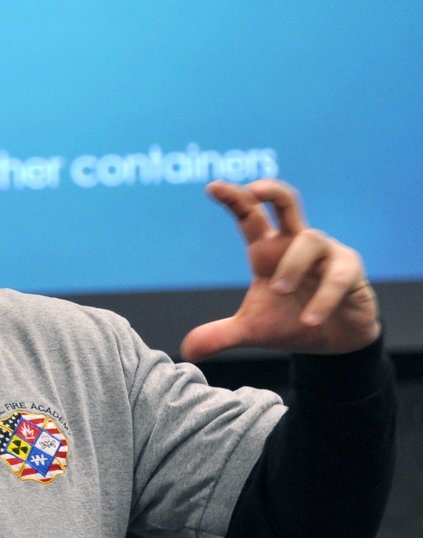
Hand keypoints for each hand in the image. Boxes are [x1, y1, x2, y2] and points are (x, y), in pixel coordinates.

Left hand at [180, 180, 379, 360]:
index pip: (249, 217)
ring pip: (309, 240)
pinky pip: (337, 276)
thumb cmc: (291, 323)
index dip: (233, 199)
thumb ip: (221, 336)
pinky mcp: (350, 270)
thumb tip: (187, 351)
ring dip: (292, 265)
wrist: (334, 342)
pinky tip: (310, 319)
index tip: (212, 186)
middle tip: (254, 189)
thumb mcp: (251, 331)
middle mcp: (295, 244)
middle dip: (271, 191)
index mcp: (267, 250)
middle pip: (285, 202)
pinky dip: (322, 297)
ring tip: (280, 292)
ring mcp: (325, 253)